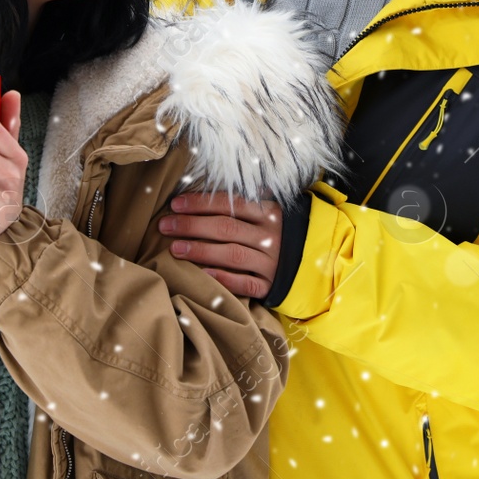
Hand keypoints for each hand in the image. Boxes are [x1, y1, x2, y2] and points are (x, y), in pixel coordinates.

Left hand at [157, 192, 283, 299]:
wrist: (313, 262)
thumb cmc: (278, 233)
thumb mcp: (268, 212)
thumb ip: (243, 204)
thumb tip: (200, 194)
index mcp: (269, 212)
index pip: (230, 204)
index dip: (200, 203)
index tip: (175, 205)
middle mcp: (270, 236)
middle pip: (226, 228)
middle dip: (192, 226)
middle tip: (165, 226)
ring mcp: (271, 262)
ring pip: (232, 254)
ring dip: (200, 251)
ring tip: (175, 249)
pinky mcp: (270, 285)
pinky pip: (245, 284)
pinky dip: (223, 278)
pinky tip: (202, 275)